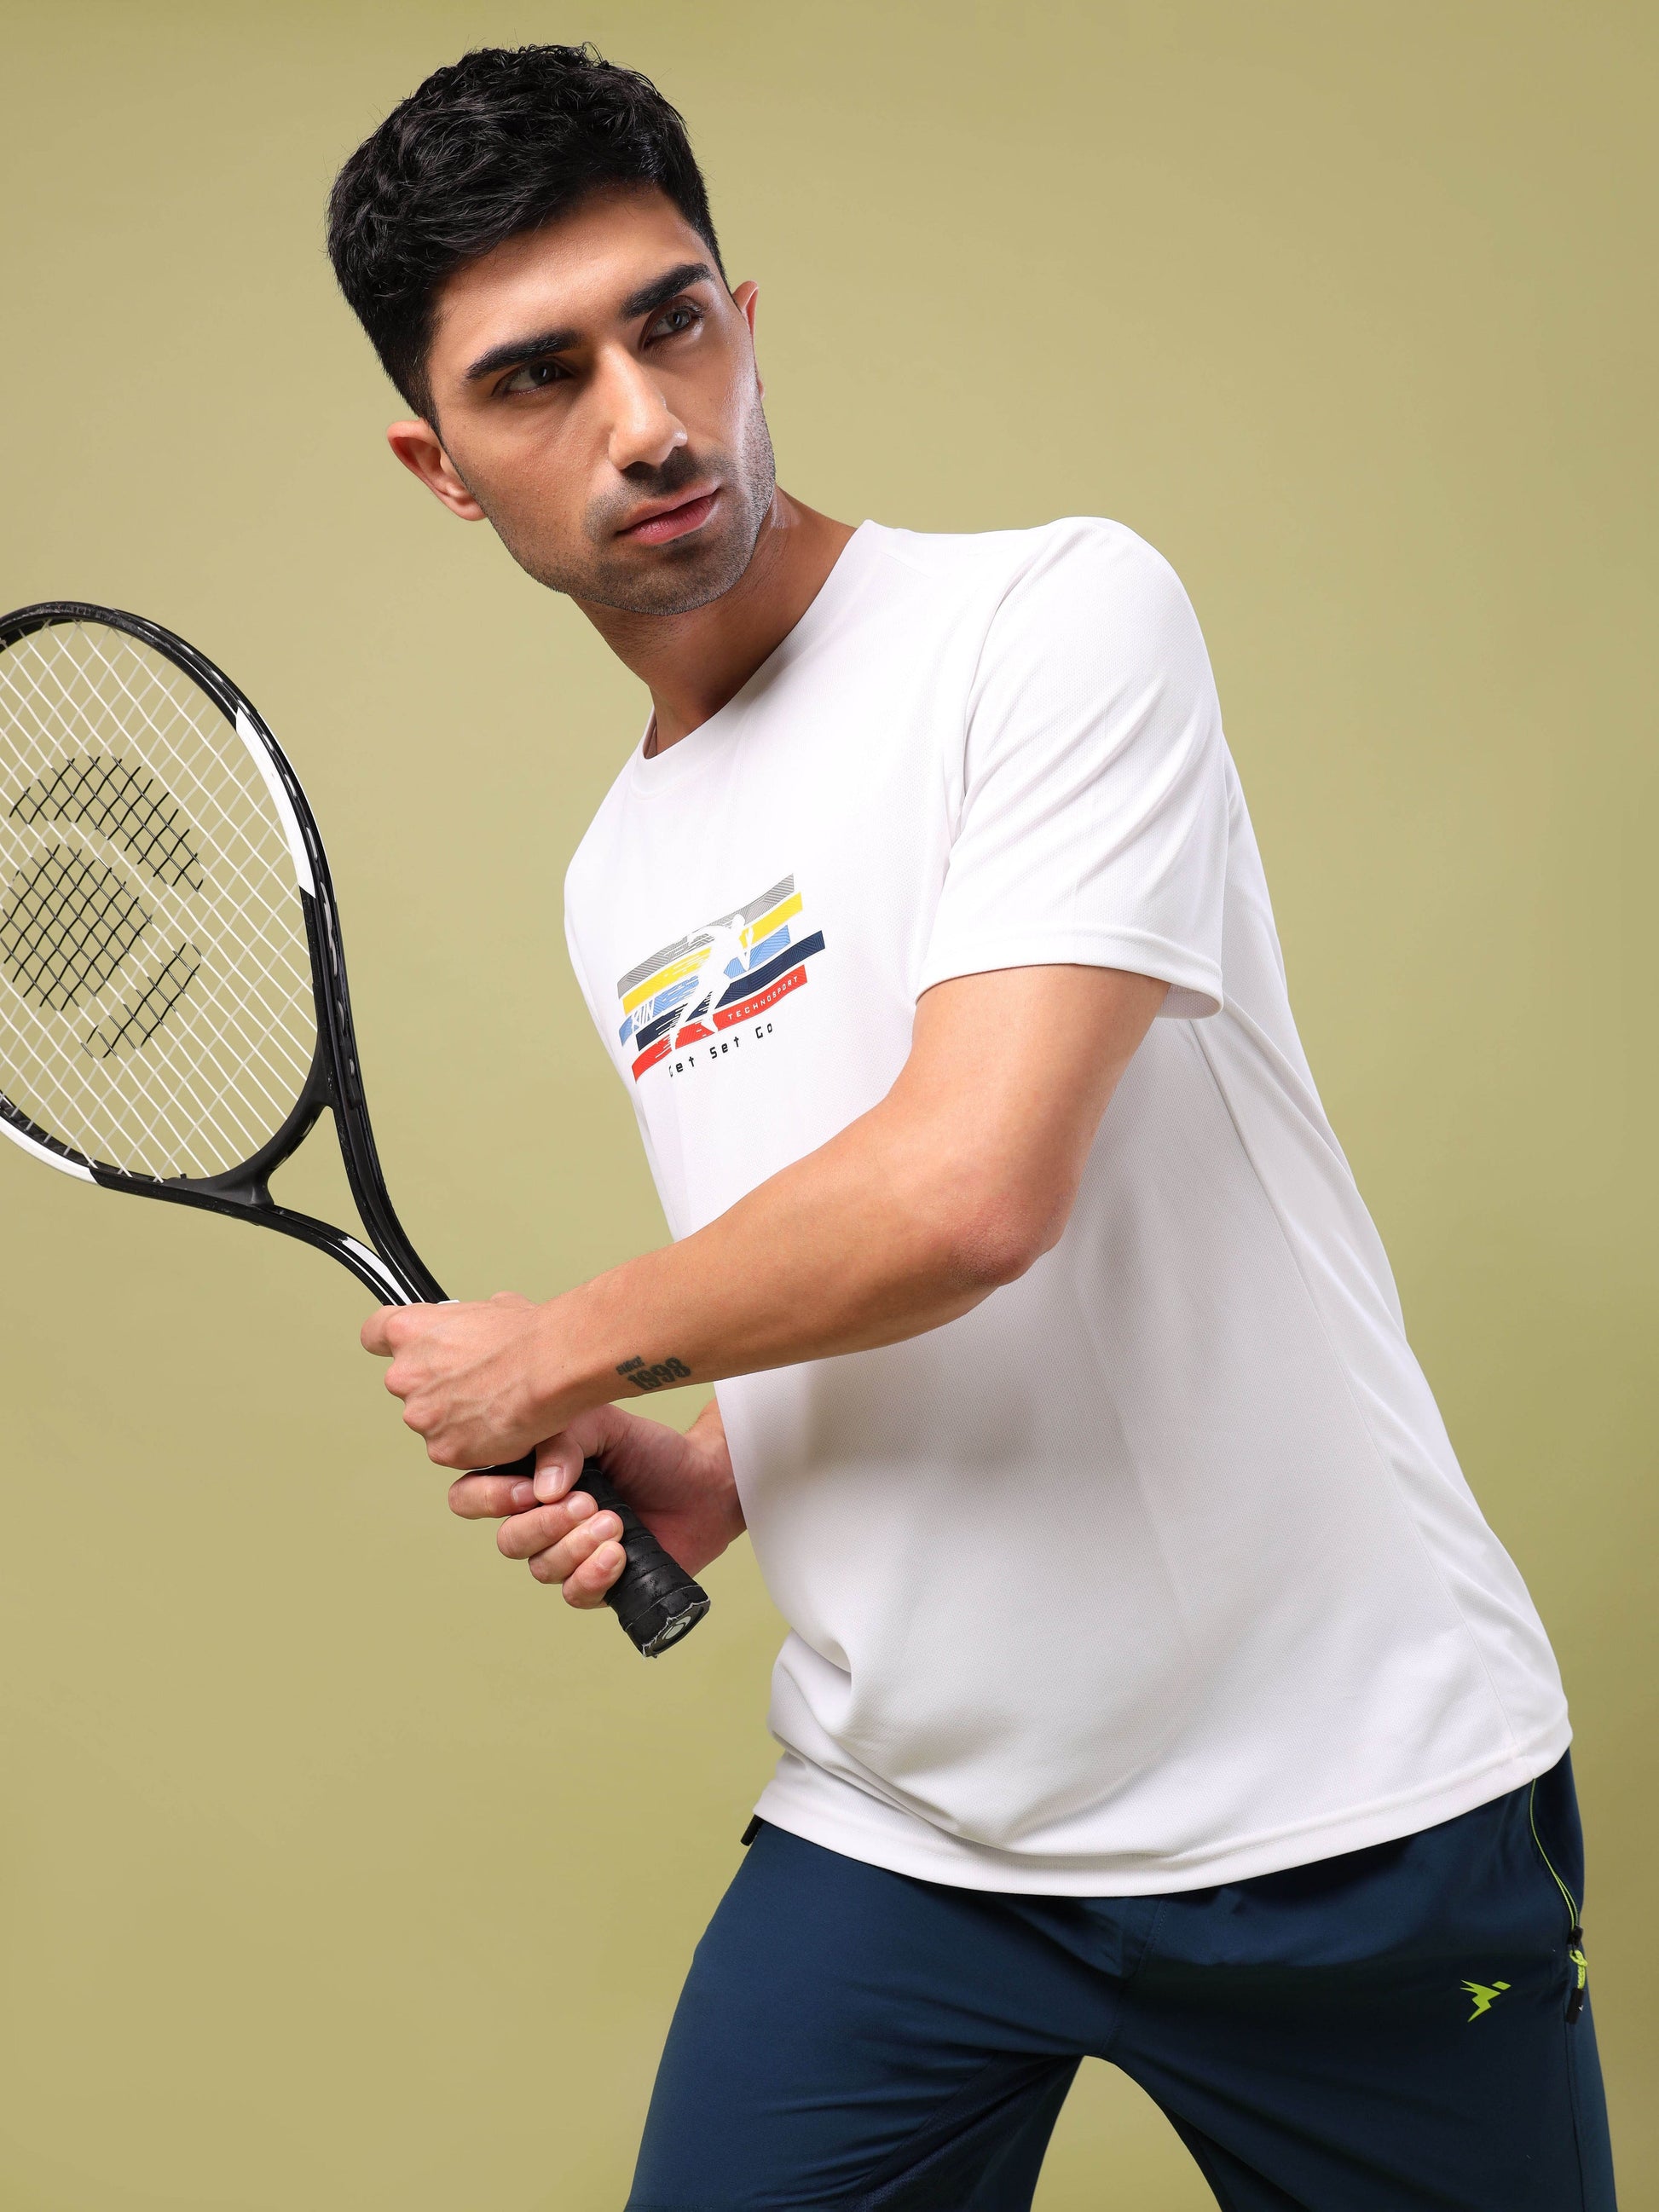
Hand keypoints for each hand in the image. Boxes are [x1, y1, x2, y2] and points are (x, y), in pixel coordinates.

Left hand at [360, 1292, 552, 1467]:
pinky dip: (474, 1443)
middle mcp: (404, 1375)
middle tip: (474, 1383)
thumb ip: (466, 1322)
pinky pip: (452, 1449)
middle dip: (436, 1387)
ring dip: (455, 1418)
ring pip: (431, 1421)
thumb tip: (482, 1323)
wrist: (549, 1366)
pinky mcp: (442, 1449)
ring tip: (495, 1405)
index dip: (390, 1343)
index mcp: (409, 1331)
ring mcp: (421, 1415)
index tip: (404, 1349)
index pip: (374, 1335)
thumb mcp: (491, 1307)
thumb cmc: (526, 1336)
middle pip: (408, 1385)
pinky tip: (499, 1426)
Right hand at [447, 1401, 743, 1608]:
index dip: (488, 1499)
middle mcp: (539, 1521)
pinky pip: (574, 1595)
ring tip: (616, 1521)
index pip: (471, 1496)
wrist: (705, 1481)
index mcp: (527, 1478)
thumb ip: (563, 1440)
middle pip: (507, 1540)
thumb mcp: (602, 1425)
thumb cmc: (649, 1450)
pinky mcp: (598, 1585)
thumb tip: (540, 1488)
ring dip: (577, 1545)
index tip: (530, 1489)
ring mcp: (567, 1555)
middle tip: (587, 1502)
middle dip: (543, 1525)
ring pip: (541, 1568)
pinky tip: (618, 1554)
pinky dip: (593, 1575)